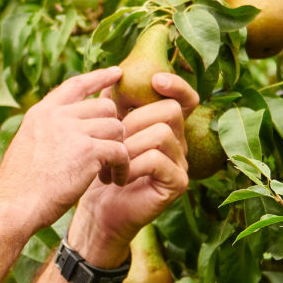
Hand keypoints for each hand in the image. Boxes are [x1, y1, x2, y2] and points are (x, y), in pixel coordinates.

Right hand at [0, 67, 131, 236]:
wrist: (14, 205)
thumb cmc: (20, 186)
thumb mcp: (28, 146)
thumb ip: (49, 131)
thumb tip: (71, 128)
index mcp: (41, 112)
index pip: (76, 84)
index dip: (99, 77)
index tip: (116, 73)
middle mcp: (57, 116)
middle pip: (104, 107)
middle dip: (113, 127)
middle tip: (112, 150)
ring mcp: (73, 131)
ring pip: (116, 127)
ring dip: (118, 149)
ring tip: (111, 170)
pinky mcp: (88, 151)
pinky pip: (120, 151)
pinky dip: (123, 167)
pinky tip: (116, 180)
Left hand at [70, 71, 196, 261]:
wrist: (98, 210)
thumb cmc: (101, 169)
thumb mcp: (105, 130)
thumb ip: (113, 103)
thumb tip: (117, 72)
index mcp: (165, 126)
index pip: (185, 99)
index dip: (176, 85)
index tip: (155, 80)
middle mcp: (180, 143)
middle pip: (170, 111)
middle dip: (134, 120)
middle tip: (112, 142)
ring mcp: (182, 163)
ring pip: (162, 132)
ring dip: (129, 145)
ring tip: (110, 163)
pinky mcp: (178, 183)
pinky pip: (158, 159)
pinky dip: (132, 165)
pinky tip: (118, 178)